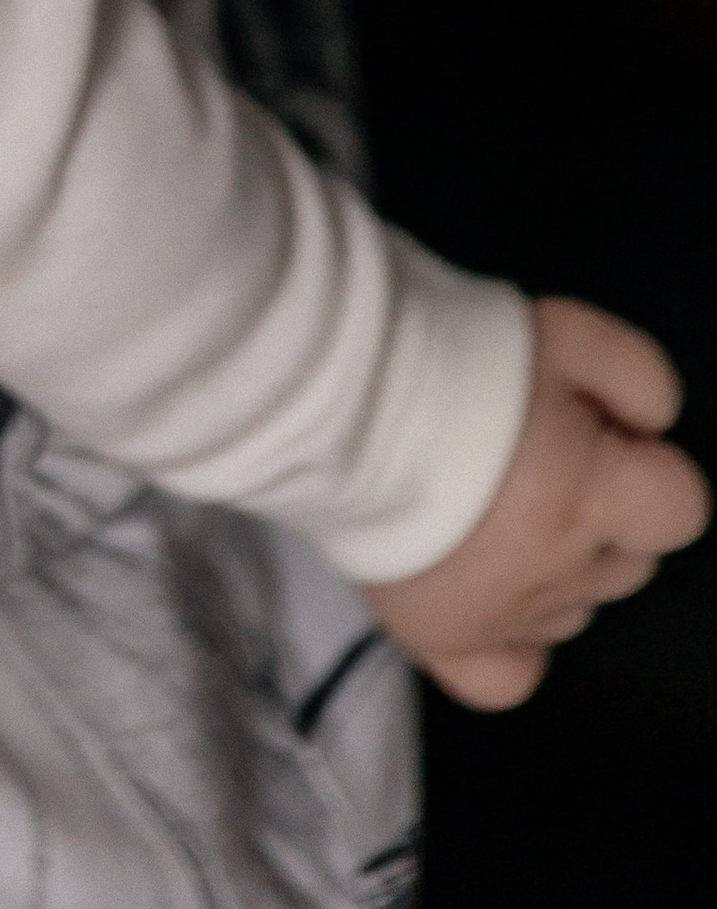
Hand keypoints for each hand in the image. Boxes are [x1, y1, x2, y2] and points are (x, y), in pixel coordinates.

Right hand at [368, 298, 709, 708]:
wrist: (330, 390)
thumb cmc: (451, 354)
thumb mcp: (565, 328)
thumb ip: (637, 374)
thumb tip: (652, 425)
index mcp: (590, 496)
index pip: (680, 506)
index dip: (646, 466)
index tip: (597, 436)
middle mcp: (559, 570)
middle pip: (629, 561)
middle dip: (601, 513)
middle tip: (534, 458)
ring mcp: (503, 617)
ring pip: (576, 610)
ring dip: (556, 565)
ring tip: (489, 506)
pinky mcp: (442, 639)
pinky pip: (507, 681)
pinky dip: (513, 648)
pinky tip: (495, 602)